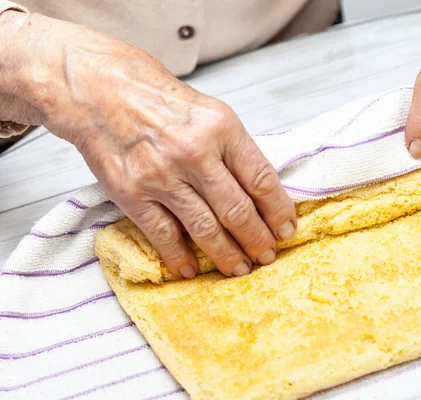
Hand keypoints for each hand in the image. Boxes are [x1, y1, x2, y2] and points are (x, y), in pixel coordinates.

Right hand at [1, 12, 296, 277]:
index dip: (278, 211)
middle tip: (267, 256)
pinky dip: (180, 257)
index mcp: (221, 128)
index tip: (287, 228)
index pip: (261, 179)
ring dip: (227, 255)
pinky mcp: (132, 194)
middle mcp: (194, 153)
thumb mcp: (210, 112)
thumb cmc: (159, 100)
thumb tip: (262, 192)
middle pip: (238, 210)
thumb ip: (235, 149)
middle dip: (258, 240)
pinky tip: (191, 270)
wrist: (100, 91)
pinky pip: (164, 235)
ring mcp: (162, 176)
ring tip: (240, 268)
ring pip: (206, 229)